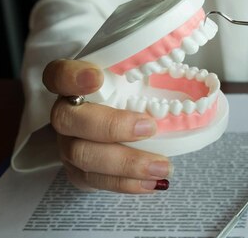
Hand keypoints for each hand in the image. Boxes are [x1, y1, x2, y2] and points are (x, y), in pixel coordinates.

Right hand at [44, 59, 171, 192]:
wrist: (107, 122)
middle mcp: (65, 113)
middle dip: (111, 126)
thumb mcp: (132, 74)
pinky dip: (127, 184)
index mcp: (73, 83)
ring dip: (127, 163)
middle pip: (69, 121)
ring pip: (83, 156)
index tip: (97, 78)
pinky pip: (96, 181)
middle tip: (150, 127)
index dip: (72, 76)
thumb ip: (148, 67)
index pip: (59, 74)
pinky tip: (153, 183)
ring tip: (162, 165)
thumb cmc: (125, 91)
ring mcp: (68, 144)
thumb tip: (188, 64)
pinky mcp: (78, 171)